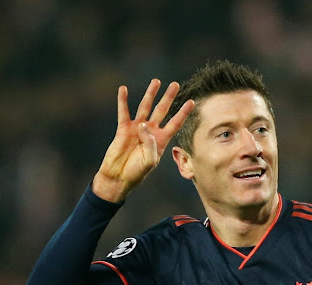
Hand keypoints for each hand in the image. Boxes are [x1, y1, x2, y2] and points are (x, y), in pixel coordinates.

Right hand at [92, 79, 194, 202]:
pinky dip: (123, 101)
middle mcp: (151, 131)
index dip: (183, 113)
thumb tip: (143, 124)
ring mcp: (137, 128)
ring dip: (150, 94)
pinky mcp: (123, 128)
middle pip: (162, 110)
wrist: (119, 176)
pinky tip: (123, 89)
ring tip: (156, 81)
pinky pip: (123, 112)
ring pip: (145, 107)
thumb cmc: (137, 171)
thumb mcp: (150, 160)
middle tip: (176, 84)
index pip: (175, 123)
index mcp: (161, 140)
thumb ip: (150, 143)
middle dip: (169, 97)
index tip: (192, 101)